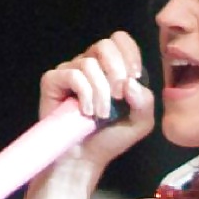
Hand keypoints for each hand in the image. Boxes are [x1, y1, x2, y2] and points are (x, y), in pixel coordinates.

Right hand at [39, 31, 154, 166]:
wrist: (85, 158)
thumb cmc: (110, 138)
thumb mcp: (140, 122)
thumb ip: (146, 101)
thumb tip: (131, 82)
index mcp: (113, 68)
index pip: (121, 41)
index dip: (130, 54)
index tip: (134, 78)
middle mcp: (91, 65)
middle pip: (105, 44)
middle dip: (116, 70)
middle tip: (118, 97)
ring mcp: (71, 71)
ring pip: (89, 63)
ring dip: (100, 91)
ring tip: (101, 114)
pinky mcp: (53, 81)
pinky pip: (72, 74)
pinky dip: (84, 93)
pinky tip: (86, 112)